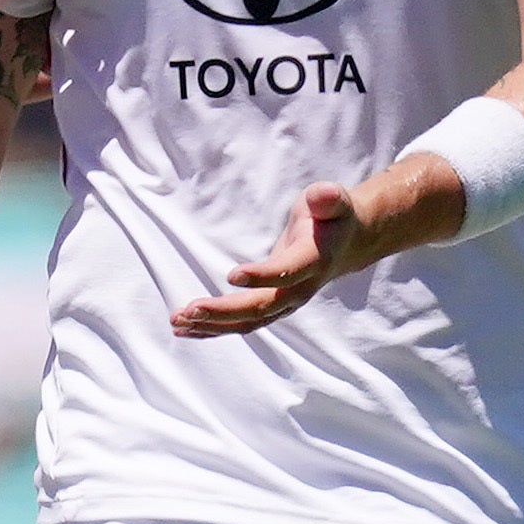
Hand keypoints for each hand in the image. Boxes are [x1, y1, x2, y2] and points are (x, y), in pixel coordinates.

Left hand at [172, 179, 363, 336]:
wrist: (346, 245)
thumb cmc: (332, 217)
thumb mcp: (333, 201)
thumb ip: (328, 199)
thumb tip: (324, 194)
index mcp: (313, 261)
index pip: (287, 273)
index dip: (262, 277)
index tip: (231, 275)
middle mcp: (300, 289)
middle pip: (261, 307)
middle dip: (225, 311)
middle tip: (190, 309)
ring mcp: (285, 303)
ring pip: (248, 322)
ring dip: (212, 324)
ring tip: (177, 321)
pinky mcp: (272, 306)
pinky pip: (243, 324)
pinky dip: (214, 328)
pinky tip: (185, 329)